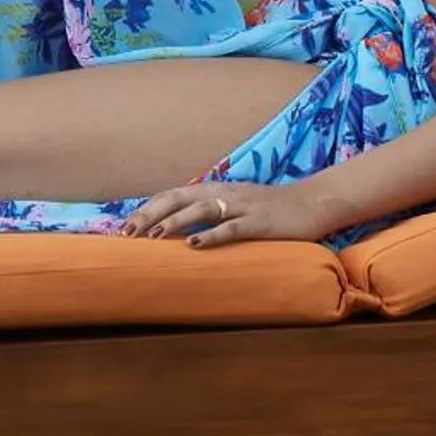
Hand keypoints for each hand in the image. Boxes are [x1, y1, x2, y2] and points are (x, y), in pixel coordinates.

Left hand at [121, 179, 331, 248]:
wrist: (312, 202)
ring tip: (151, 236)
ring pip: (200, 210)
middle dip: (149, 214)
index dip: (146, 208)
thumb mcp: (234, 206)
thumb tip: (179, 228)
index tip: (123, 226)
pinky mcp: (259, 221)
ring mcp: (241, 206)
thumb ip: (209, 212)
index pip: (171, 195)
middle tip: (125, 233)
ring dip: (173, 222)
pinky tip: (193, 245)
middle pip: (177, 198)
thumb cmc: (270, 209)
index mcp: (213, 190)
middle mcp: (222, 193)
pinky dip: (211, 235)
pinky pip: (231, 228)